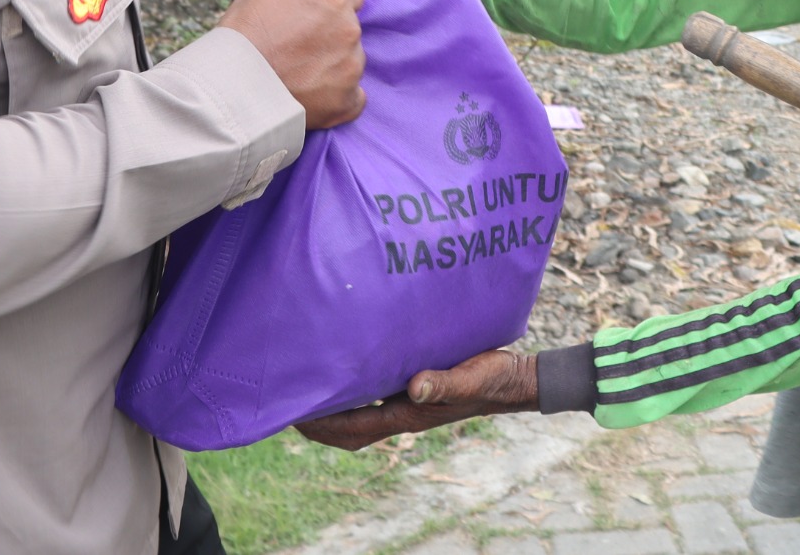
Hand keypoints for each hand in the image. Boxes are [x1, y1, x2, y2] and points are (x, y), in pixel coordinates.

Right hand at [216, 0, 365, 128]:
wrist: (230, 89)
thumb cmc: (243, 34)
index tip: (314, 10)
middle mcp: (350, 32)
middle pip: (350, 27)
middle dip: (331, 32)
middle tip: (299, 43)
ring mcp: (350, 69)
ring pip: (350, 60)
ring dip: (333, 63)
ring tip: (300, 72)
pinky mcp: (346, 103)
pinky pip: (353, 97)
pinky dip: (337, 95)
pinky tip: (313, 93)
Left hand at [295, 348, 539, 449]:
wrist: (512, 381)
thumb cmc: (492, 378)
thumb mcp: (470, 377)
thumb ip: (444, 383)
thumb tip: (413, 387)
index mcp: (409, 415)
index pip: (354, 429)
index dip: (322, 426)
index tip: (293, 415)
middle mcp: (401, 412)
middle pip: (348, 429)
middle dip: (317, 423)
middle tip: (287, 401)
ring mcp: (406, 403)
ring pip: (357, 415)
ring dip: (331, 408)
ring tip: (306, 386)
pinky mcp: (413, 389)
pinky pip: (372, 397)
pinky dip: (351, 391)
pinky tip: (344, 369)